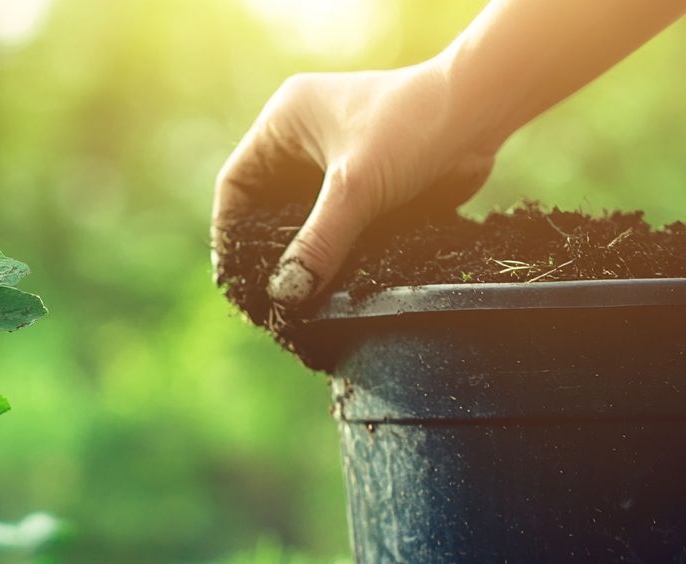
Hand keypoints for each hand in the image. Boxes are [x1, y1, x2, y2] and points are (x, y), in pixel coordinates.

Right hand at [212, 60, 498, 321]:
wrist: (484, 110)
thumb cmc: (415, 126)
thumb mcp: (357, 187)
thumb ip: (320, 242)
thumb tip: (286, 294)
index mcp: (284, 124)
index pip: (236, 186)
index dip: (229, 233)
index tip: (237, 276)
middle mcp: (302, 143)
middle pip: (265, 210)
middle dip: (266, 254)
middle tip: (267, 299)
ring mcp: (334, 164)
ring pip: (301, 224)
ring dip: (302, 260)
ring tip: (298, 302)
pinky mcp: (365, 186)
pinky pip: (334, 229)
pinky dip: (332, 257)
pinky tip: (330, 288)